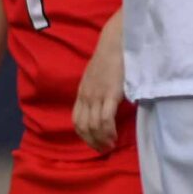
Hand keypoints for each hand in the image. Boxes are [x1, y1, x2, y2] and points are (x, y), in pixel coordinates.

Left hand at [74, 15, 127, 152]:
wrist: (116, 43)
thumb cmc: (112, 58)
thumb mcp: (98, 77)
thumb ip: (99, 91)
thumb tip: (105, 105)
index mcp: (82, 93)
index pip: (76, 121)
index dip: (84, 136)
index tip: (95, 143)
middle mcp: (86, 97)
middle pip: (82, 127)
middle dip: (92, 142)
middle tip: (103, 149)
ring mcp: (97, 96)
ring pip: (93, 126)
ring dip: (101, 140)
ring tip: (109, 146)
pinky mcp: (110, 95)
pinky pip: (105, 120)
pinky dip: (108, 132)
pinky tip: (114, 136)